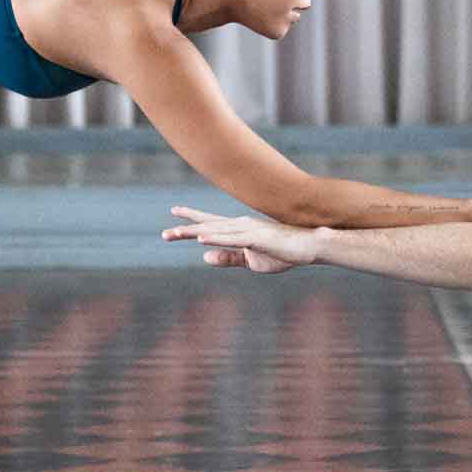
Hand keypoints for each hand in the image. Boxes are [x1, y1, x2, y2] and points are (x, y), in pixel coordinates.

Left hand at [163, 206, 316, 271]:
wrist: (308, 247)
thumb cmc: (281, 252)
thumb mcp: (249, 260)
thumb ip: (227, 257)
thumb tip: (204, 256)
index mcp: (239, 229)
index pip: (210, 223)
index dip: (192, 218)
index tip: (174, 212)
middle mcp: (240, 225)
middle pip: (207, 227)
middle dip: (185, 230)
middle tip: (164, 235)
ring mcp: (248, 230)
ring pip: (215, 231)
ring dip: (194, 233)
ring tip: (174, 234)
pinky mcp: (256, 238)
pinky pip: (232, 239)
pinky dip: (215, 239)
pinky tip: (201, 240)